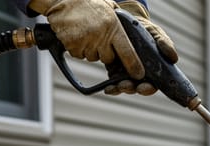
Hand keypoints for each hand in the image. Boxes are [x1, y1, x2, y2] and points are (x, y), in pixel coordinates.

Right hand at [28, 0, 144, 79]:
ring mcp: (85, 42)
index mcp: (113, 27)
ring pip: (92, 58)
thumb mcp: (109, 8)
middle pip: (108, 59)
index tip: (138, 74)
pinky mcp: (71, 45)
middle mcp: (100, 36)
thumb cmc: (88, 3)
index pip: (128, 53)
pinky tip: (76, 35)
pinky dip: (77, 48)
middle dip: (105, 53)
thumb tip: (132, 32)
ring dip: (90, 50)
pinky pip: (78, 55)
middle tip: (99, 39)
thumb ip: (120, 22)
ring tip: (86, 33)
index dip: (134, 66)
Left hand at [104, 0, 178, 95]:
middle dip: (133, 89)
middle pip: (137, 87)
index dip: (150, 88)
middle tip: (128, 86)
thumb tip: (174, 58)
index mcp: (153, 70)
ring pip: (124, 86)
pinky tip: (108, 88)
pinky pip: (112, 82)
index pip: (153, 84)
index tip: (147, 87)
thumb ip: (165, 43)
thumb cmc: (144, 29)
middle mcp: (140, 74)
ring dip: (121, 88)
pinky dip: (110, 87)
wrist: (125, 21)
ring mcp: (126, 73)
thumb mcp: (155, 32)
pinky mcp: (113, 70)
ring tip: (118, 85)